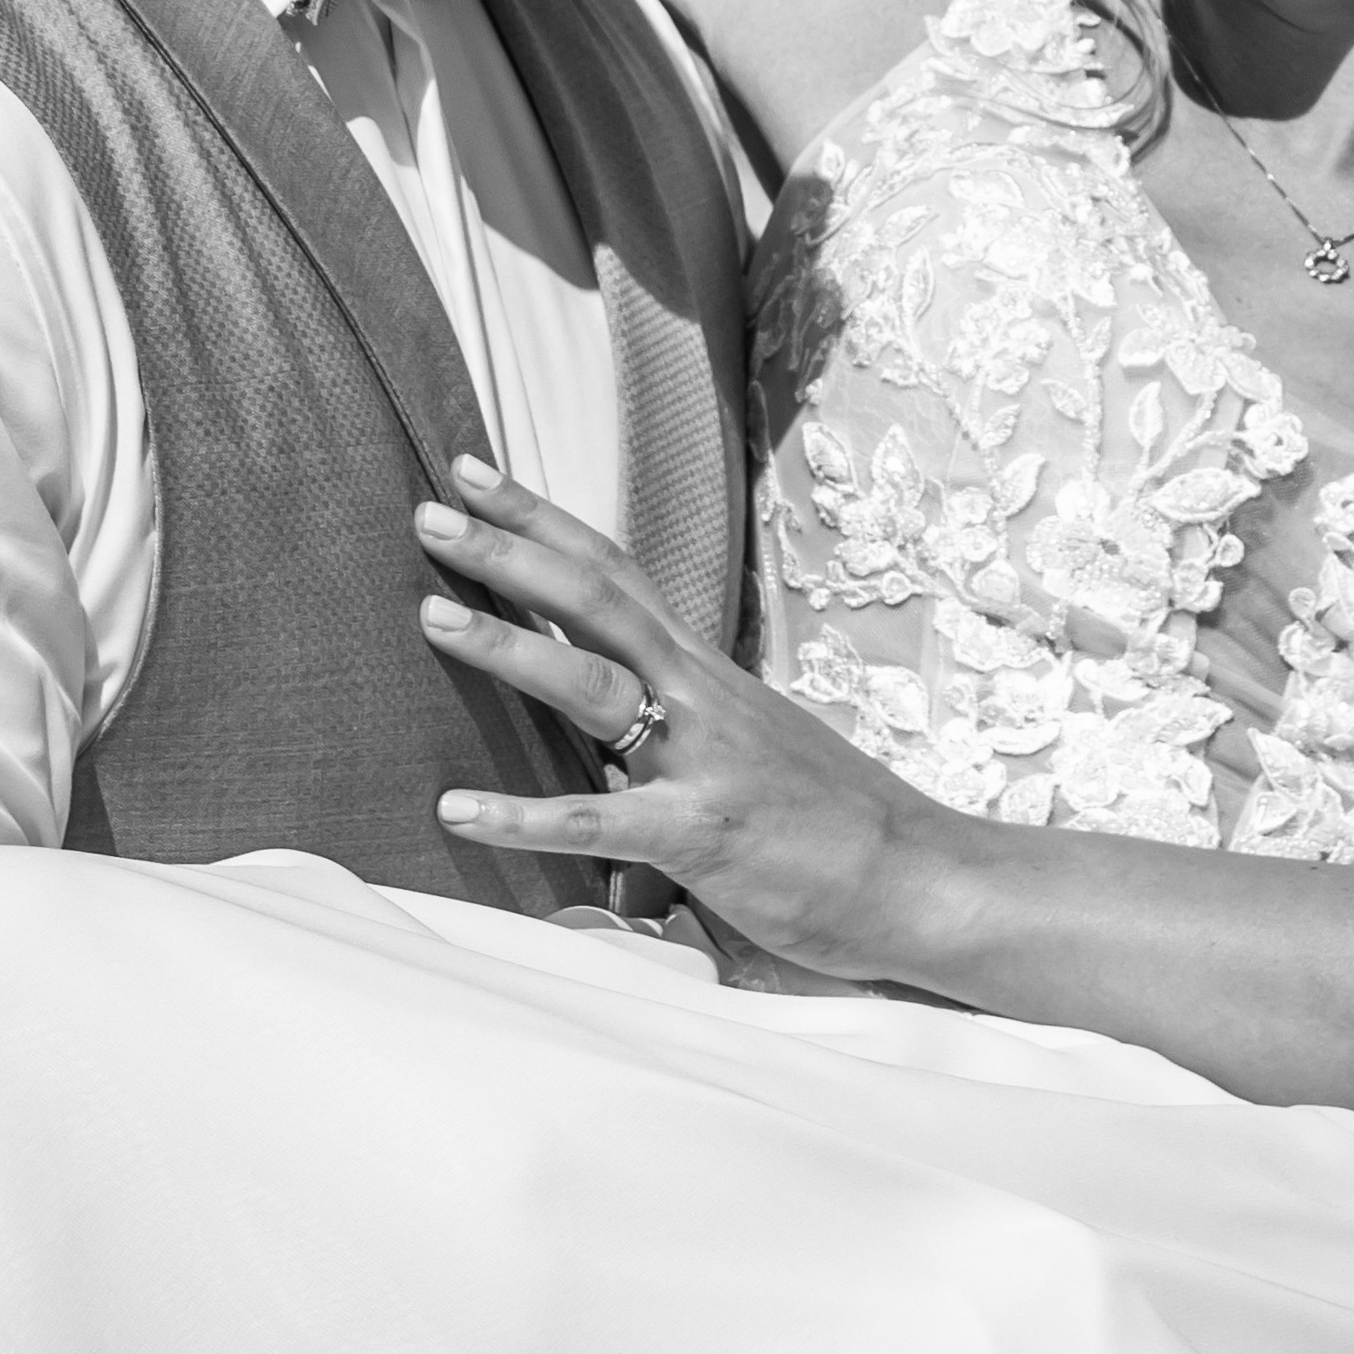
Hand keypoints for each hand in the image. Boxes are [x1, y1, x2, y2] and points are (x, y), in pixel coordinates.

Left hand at [411, 456, 976, 986]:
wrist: (924, 880)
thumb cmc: (837, 826)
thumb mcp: (751, 753)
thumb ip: (682, 739)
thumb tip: (621, 753)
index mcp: (707, 676)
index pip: (617, 575)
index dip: (544, 521)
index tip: (476, 472)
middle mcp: (702, 698)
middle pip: (597, 600)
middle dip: (510, 551)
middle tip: (430, 508)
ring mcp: (703, 762)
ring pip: (594, 684)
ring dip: (508, 644)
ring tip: (429, 614)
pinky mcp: (703, 836)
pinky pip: (597, 822)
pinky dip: (522, 816)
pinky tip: (457, 809)